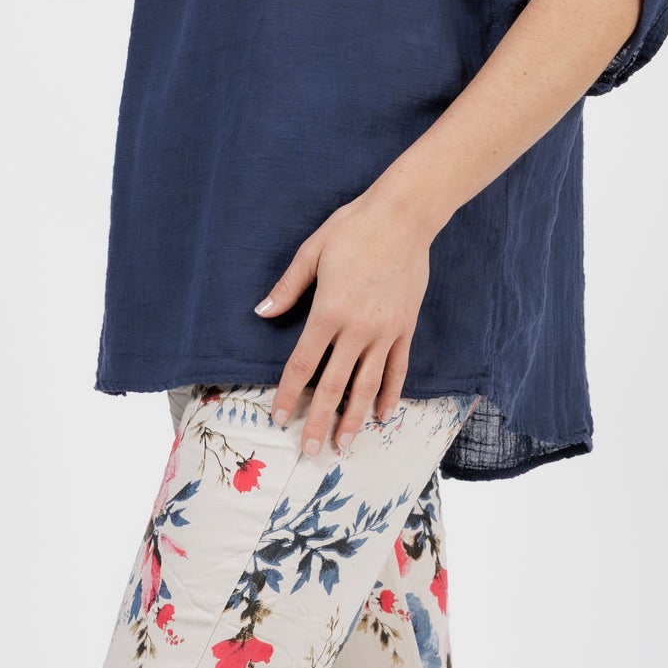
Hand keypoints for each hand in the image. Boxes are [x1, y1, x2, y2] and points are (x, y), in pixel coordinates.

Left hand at [253, 188, 432, 458]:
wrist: (404, 216)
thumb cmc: (353, 228)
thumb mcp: (312, 251)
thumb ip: (288, 287)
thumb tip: (262, 313)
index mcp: (329, 310)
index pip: (303, 363)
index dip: (288, 393)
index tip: (278, 417)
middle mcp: (357, 329)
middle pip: (333, 385)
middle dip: (318, 421)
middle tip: (309, 451)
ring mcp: (385, 331)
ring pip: (367, 385)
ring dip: (353, 418)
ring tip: (343, 444)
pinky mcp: (405, 327)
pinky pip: (397, 369)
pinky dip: (390, 394)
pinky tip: (382, 415)